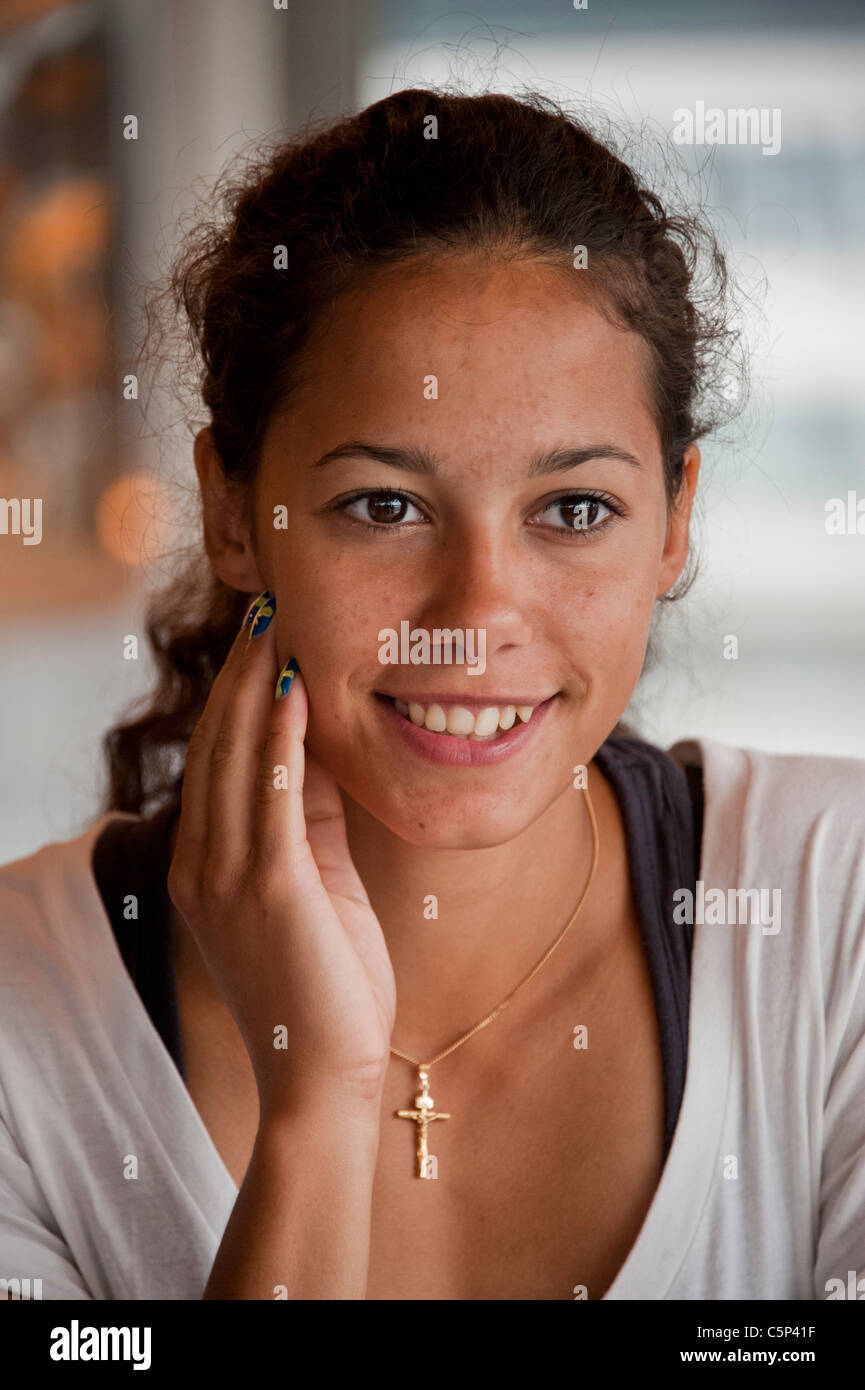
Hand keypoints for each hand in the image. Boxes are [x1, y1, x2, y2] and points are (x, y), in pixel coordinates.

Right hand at [167, 593, 396, 1117]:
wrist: (321, 1074)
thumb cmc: (326, 981)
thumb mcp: (314, 879)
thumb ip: (310, 814)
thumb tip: (321, 742)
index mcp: (208, 861)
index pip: (220, 756)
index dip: (239, 689)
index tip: (266, 633)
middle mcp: (204, 861)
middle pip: (220, 742)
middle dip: (244, 669)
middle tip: (269, 603)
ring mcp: (229, 875)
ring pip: (239, 756)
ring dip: (260, 683)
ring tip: (278, 622)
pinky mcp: (270, 887)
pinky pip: (274, 794)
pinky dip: (283, 734)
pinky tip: (296, 687)